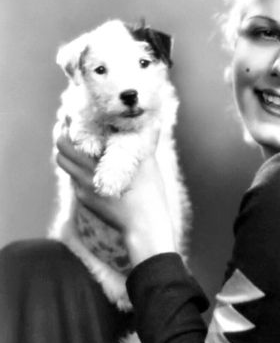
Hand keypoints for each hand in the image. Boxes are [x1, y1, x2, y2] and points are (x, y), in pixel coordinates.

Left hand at [55, 135, 176, 266]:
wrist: (144, 227)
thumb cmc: (149, 195)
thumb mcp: (149, 165)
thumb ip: (148, 141)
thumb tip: (155, 122)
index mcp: (96, 166)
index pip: (68, 142)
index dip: (67, 127)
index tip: (71, 115)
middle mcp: (85, 178)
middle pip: (61, 153)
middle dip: (63, 137)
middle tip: (70, 125)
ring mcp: (83, 191)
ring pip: (66, 166)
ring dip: (69, 153)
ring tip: (80, 142)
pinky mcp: (87, 200)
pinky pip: (76, 179)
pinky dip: (79, 167)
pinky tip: (92, 163)